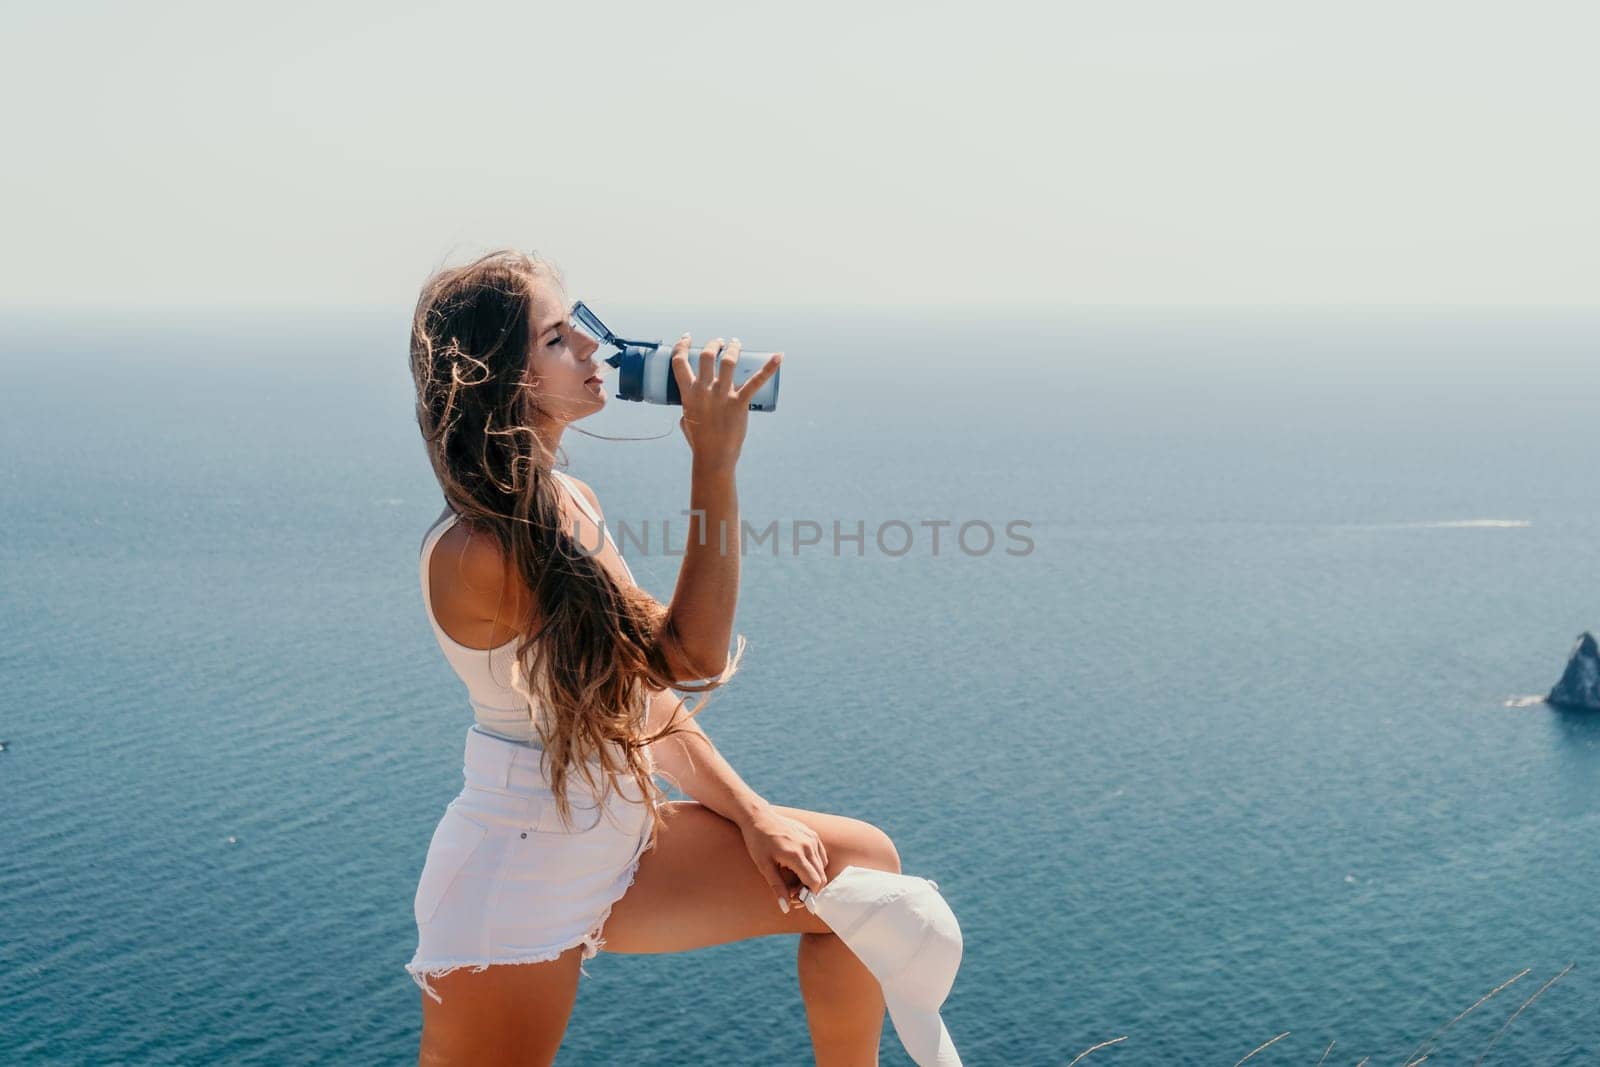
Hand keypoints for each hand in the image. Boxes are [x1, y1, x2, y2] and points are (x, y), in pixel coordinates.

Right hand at [671, 335, 782, 466]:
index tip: (687, 338)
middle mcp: (704, 390)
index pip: (679, 362)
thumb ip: (687, 408)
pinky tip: (778, 356)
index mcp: (687, 393)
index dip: (681, 345)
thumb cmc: (699, 441)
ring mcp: (722, 395)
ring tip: (735, 343)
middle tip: (719, 342)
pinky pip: (756, 382)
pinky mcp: (739, 403)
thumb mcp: (686, 420)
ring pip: (727, 361)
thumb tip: (690, 404)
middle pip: (706, 355)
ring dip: (732, 348)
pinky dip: (769, 367)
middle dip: (713, 344)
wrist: (713, 457)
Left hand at [737, 802, 829, 913]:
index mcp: (796, 854)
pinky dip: (814, 865)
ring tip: (793, 879)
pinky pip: (821, 855)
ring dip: (812, 877)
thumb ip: (777, 887)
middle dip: (809, 889)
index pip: (815, 882)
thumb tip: (785, 907)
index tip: (795, 899)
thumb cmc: (758, 841)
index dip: (808, 895)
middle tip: (792, 892)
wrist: (758, 817)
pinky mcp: (812, 834)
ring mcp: (812, 839)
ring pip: (822, 867)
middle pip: (821, 876)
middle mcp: (808, 846)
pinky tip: (799, 866)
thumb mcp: (764, 866)